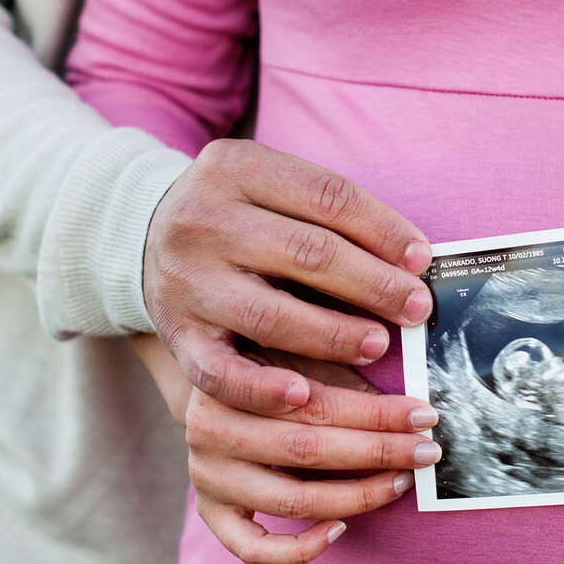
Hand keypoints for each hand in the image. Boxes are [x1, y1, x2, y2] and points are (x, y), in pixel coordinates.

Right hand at [133, 334, 440, 563]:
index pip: (316, 404)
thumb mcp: (299, 353)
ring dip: (358, 496)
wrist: (213, 384)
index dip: (377, 413)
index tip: (424, 415)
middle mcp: (210, 430)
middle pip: (308, 450)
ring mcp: (208, 477)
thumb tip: (409, 406)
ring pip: (293, 501)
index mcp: (231, 382)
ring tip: (401, 482)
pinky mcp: (211, 513)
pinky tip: (341, 528)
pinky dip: (300, 547)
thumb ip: (339, 372)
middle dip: (379, 451)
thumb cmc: (273, 366)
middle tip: (427, 450)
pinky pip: (255, 549)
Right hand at [143, 139, 433, 415]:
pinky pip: (220, 372)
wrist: (141, 237)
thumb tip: (412, 259)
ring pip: (270, 314)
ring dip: (335, 334)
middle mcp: (204, 220)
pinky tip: (304, 396)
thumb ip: (328, 212)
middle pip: (308, 253)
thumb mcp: (269, 185)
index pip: (327, 196)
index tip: (422, 259)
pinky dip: (262, 388)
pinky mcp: (177, 334)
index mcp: (235, 167)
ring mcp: (187, 280)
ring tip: (379, 344)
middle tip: (416, 307)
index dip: (383, 229)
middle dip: (373, 284)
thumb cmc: (236, 214)